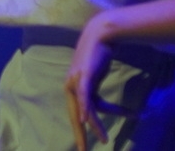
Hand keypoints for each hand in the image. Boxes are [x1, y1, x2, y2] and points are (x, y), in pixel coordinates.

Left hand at [65, 18, 112, 149]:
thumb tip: (104, 108)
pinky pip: (84, 96)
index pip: (78, 113)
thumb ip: (97, 94)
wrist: (100, 35)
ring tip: (103, 139)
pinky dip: (85, 108)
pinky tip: (85, 119)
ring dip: (93, 126)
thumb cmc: (99, 57)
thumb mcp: (97, 80)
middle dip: (80, 134)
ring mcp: (76, 81)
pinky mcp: (83, 75)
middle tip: (83, 150)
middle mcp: (71, 86)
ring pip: (84, 109)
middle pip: (75, 116)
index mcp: (73, 89)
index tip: (94, 140)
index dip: (86, 128)